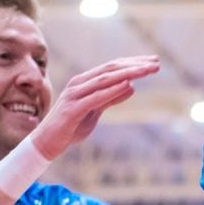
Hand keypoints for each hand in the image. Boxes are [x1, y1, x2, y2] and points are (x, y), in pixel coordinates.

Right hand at [31, 55, 159, 159]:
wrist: (47, 143)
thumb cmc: (71, 126)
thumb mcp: (95, 111)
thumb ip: (111, 98)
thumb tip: (131, 87)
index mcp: (85, 82)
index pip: (113, 67)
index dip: (133, 63)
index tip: (153, 61)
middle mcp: (79, 83)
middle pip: (111, 69)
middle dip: (135, 65)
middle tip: (156, 63)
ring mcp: (75, 94)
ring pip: (105, 79)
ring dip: (128, 73)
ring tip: (147, 71)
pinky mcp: (73, 108)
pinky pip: (96, 97)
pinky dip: (112, 90)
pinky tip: (128, 85)